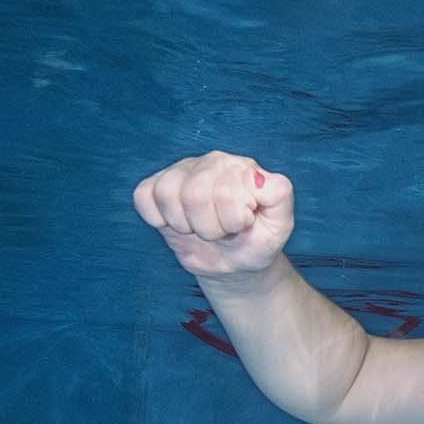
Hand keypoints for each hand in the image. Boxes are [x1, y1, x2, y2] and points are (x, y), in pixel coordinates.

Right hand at [133, 152, 295, 278]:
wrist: (234, 263)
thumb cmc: (256, 241)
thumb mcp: (280, 225)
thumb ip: (279, 196)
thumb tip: (256, 177)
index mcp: (244, 168)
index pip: (226, 192)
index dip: (232, 221)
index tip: (242, 226)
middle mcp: (214, 161)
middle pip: (194, 195)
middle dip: (209, 228)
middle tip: (221, 232)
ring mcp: (184, 170)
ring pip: (168, 194)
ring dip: (184, 224)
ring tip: (201, 228)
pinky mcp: (157, 185)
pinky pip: (144, 197)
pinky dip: (158, 218)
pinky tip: (177, 222)